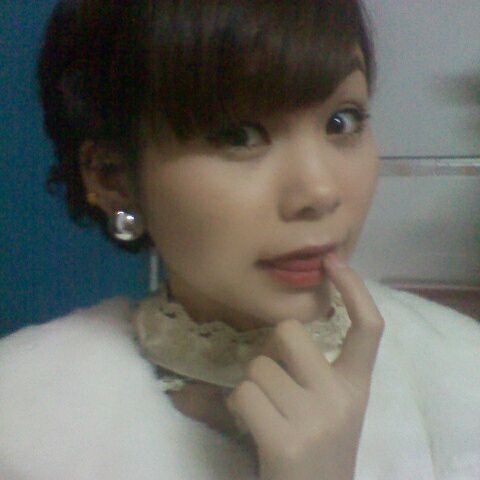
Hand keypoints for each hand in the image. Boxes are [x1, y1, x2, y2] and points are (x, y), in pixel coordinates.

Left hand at [224, 253, 384, 479]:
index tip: (334, 261)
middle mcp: (342, 397)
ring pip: (258, 365)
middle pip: (289, 331)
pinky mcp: (286, 441)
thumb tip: (280, 326)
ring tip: (265, 412)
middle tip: (276, 378)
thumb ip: (310, 369)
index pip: (369, 328)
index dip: (354, 290)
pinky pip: (242, 393)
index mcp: (357, 386)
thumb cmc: (315, 446)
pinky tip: (251, 425)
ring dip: (251, 385)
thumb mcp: (327, 406)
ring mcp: (316, 419)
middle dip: (272, 348)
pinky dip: (236, 405)